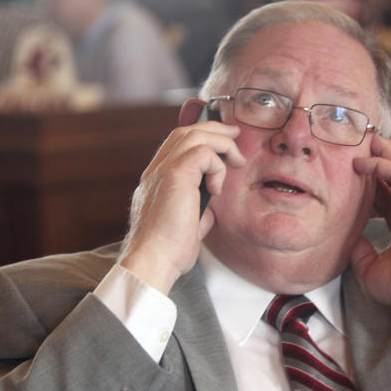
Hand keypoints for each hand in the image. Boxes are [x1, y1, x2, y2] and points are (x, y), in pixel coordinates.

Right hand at [118, 114, 244, 294]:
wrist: (154, 261)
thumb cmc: (169, 251)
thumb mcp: (187, 226)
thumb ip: (198, 211)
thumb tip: (211, 208)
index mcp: (156, 180)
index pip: (177, 145)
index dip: (201, 138)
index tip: (224, 145)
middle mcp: (156, 170)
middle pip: (185, 132)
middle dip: (214, 130)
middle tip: (235, 136)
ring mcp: (163, 170)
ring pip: (194, 135)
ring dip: (221, 143)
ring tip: (237, 159)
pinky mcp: (174, 175)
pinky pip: (203, 153)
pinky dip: (217, 167)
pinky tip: (217, 189)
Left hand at [349, 134, 390, 313]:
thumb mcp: (371, 267)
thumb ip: (361, 250)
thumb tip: (349, 237)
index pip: (389, 195)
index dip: (373, 181)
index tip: (356, 172)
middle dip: (383, 158)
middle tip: (365, 143)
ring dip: (384, 154)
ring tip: (367, 140)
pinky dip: (383, 165)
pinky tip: (365, 161)